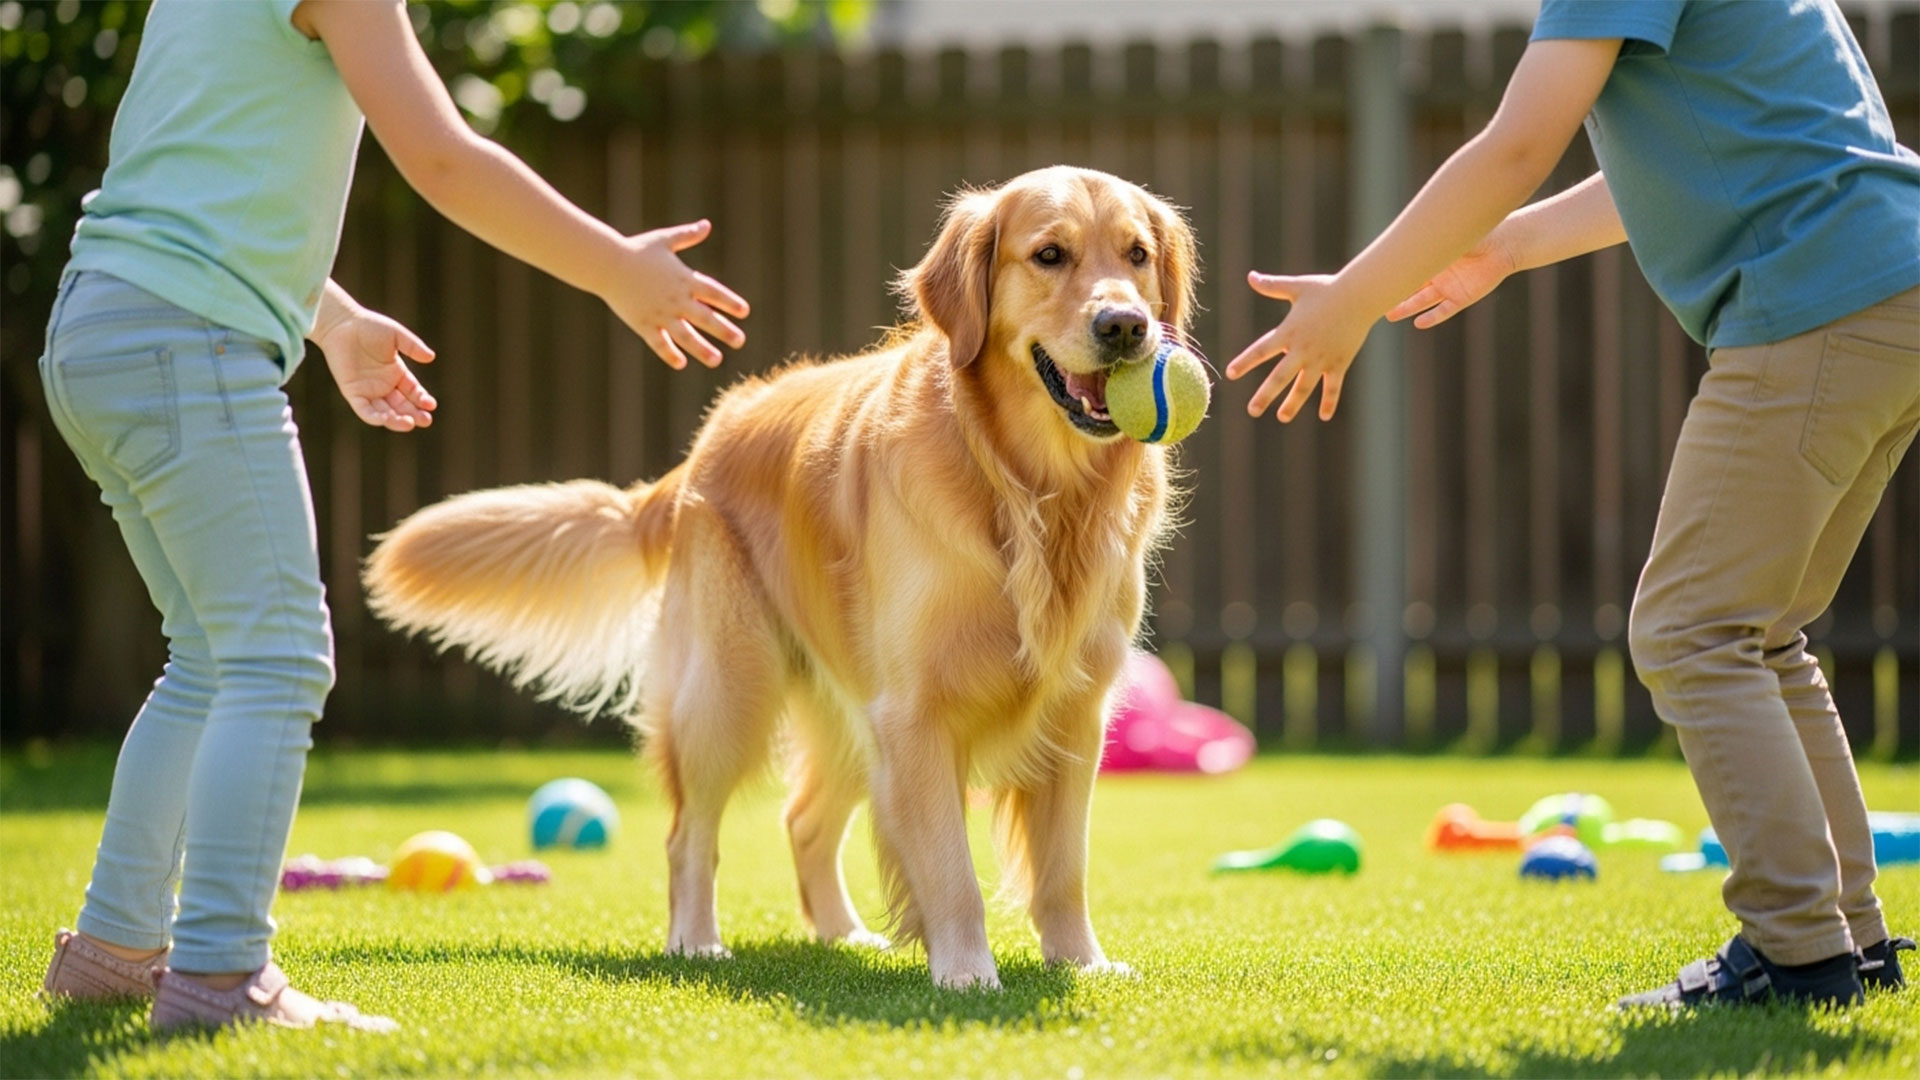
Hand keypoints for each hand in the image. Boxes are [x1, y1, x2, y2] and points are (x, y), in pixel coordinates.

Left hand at [312, 303, 436, 432]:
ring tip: (409, 423)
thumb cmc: (368, 326)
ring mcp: (368, 390)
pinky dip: (375, 418)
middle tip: (425, 421)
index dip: (422, 400)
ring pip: (385, 413)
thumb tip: (431, 357)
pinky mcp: (352, 392)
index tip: (430, 405)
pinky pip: (364, 411)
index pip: (413, 392)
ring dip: (397, 421)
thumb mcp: (396, 335)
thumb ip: (413, 346)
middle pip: (402, 406)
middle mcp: (384, 385)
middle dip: (414, 415)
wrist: (341, 323)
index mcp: (396, 373)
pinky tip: (387, 419)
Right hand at [602, 219, 749, 369]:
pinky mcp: (643, 323)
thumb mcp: (664, 240)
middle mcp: (676, 298)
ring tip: (717, 360)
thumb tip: (706, 225)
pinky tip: (681, 364)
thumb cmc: (636, 249)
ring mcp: (660, 313)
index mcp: (684, 278)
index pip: (713, 292)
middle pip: (705, 317)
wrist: (607, 263)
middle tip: (740, 341)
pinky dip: (669, 353)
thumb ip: (687, 235)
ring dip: (702, 349)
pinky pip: (659, 342)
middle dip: (724, 330)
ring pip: (685, 335)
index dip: (729, 302)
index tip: (744, 312)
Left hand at [1225, 273, 1374, 421]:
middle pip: (1279, 377)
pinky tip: (1325, 417)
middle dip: (1265, 396)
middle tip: (1252, 411)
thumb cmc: (1326, 289)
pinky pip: (1333, 387)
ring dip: (1292, 404)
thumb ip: (1272, 286)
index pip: (1261, 350)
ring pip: (1304, 387)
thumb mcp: (1296, 287)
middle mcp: (1302, 350)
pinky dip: (1330, 402)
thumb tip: (1250, 276)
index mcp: (1288, 332)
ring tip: (1282, 417)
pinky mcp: (1339, 363)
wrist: (1358, 296)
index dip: (1245, 362)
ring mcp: (1321, 359)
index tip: (1230, 374)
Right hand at [1385, 232, 1514, 328]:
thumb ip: (1432, 239)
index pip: (1408, 269)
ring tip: (1389, 314)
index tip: (1373, 278)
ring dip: (1406, 308)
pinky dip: (1432, 317)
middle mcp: (1437, 275)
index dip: (1392, 275)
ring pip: (1422, 301)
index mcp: (1433, 259)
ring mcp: (1448, 288)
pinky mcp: (1462, 298)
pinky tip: (1419, 323)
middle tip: (1374, 300)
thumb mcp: (1452, 234)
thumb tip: (1407, 234)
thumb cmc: (1479, 233)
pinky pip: (1444, 311)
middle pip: (1410, 288)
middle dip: (1393, 294)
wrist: (1506, 244)